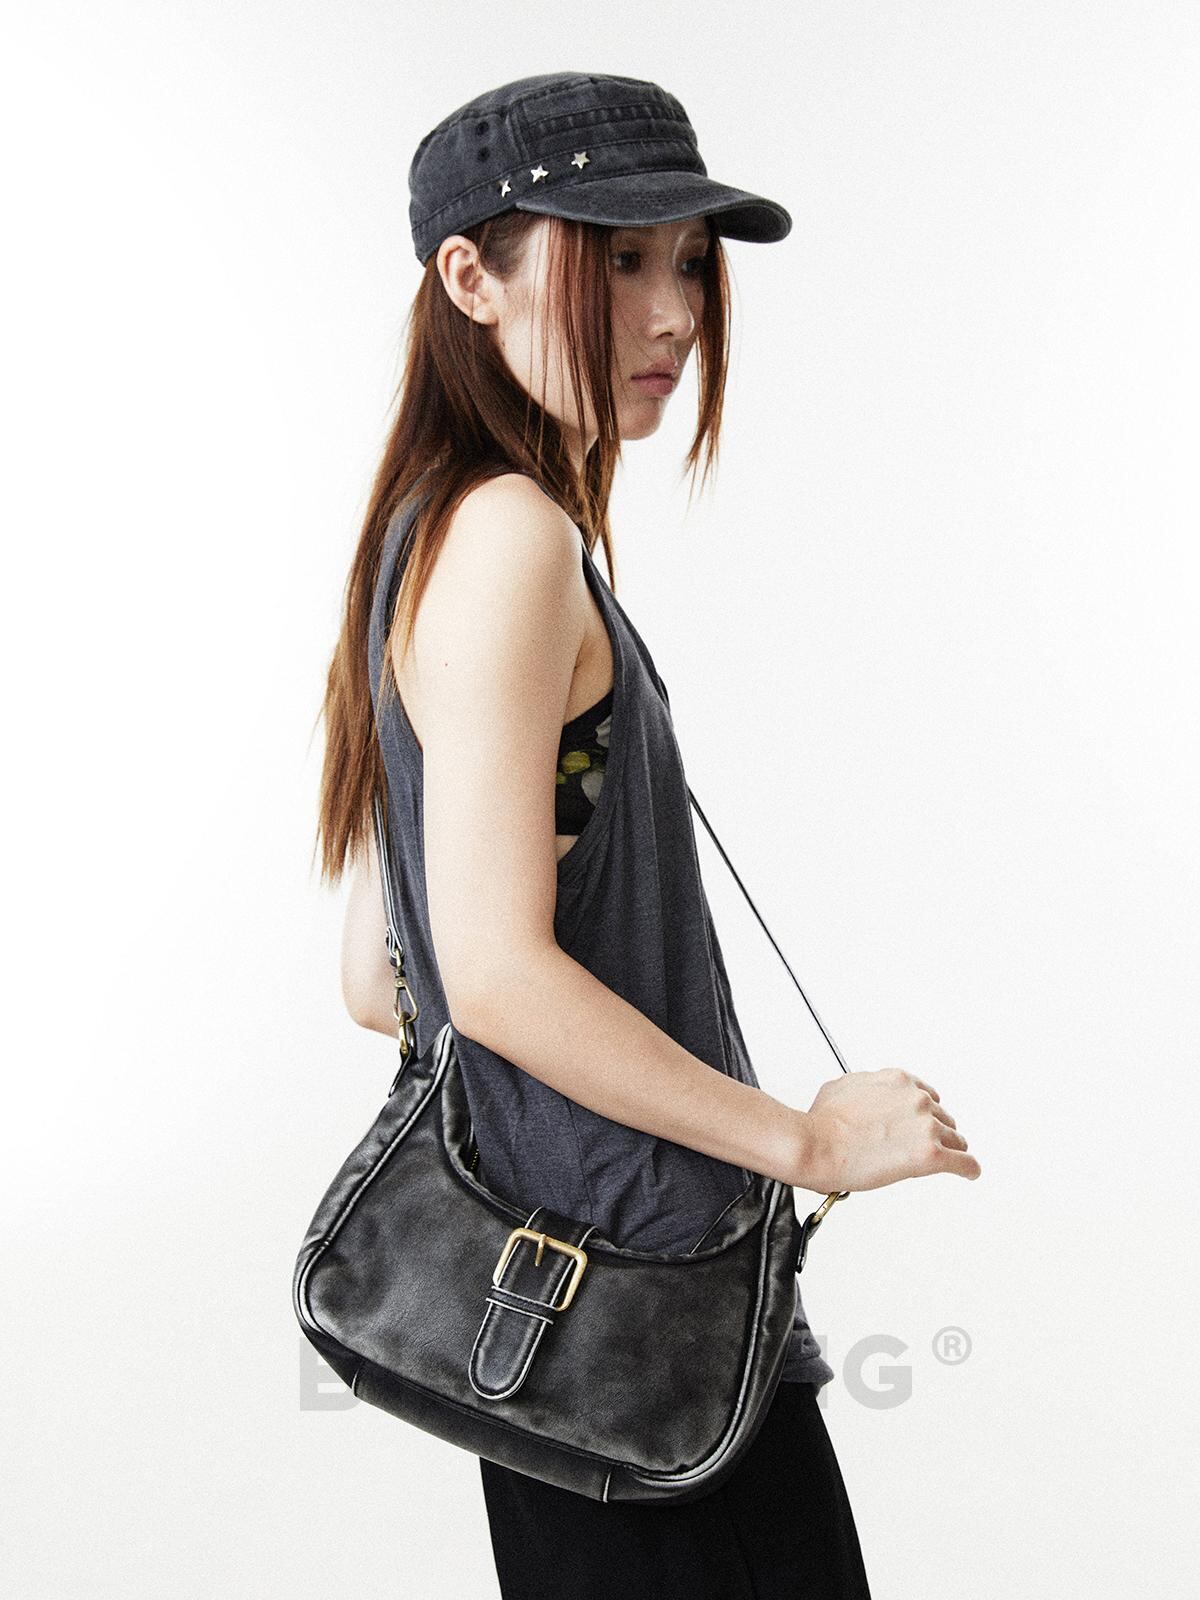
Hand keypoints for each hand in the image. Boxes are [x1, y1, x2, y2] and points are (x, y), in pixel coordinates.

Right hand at [794, 1067, 981, 1193]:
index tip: (922, 1122)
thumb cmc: (823, 1122)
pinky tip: (969, 1172)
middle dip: (935, 1131)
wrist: (817, 1145)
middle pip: (942, 1117)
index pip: (926, 1094)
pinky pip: (964, 1163)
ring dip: (951, 1149)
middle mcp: (917, 1099)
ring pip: (955, 1139)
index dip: (924, 1113)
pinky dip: (968, 1169)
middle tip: (923, 1145)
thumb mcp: (841, 1086)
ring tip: (948, 1159)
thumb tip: (864, 1098)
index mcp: (898, 1081)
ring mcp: (926, 1127)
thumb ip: (864, 1088)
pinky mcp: (930, 1155)